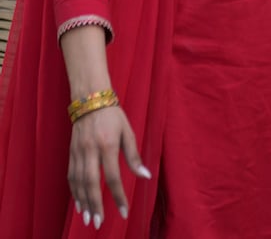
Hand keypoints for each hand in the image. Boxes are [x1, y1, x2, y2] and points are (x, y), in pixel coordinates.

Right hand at [67, 105, 148, 227]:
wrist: (90, 100)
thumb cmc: (113, 116)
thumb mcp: (128, 132)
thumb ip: (134, 156)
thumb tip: (145, 176)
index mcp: (107, 145)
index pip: (113, 176)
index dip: (118, 196)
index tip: (123, 211)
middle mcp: (90, 151)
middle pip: (91, 183)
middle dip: (95, 205)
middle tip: (98, 223)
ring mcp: (77, 153)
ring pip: (78, 183)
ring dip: (83, 203)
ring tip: (88, 219)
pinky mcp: (71, 154)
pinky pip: (71, 177)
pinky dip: (74, 192)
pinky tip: (79, 204)